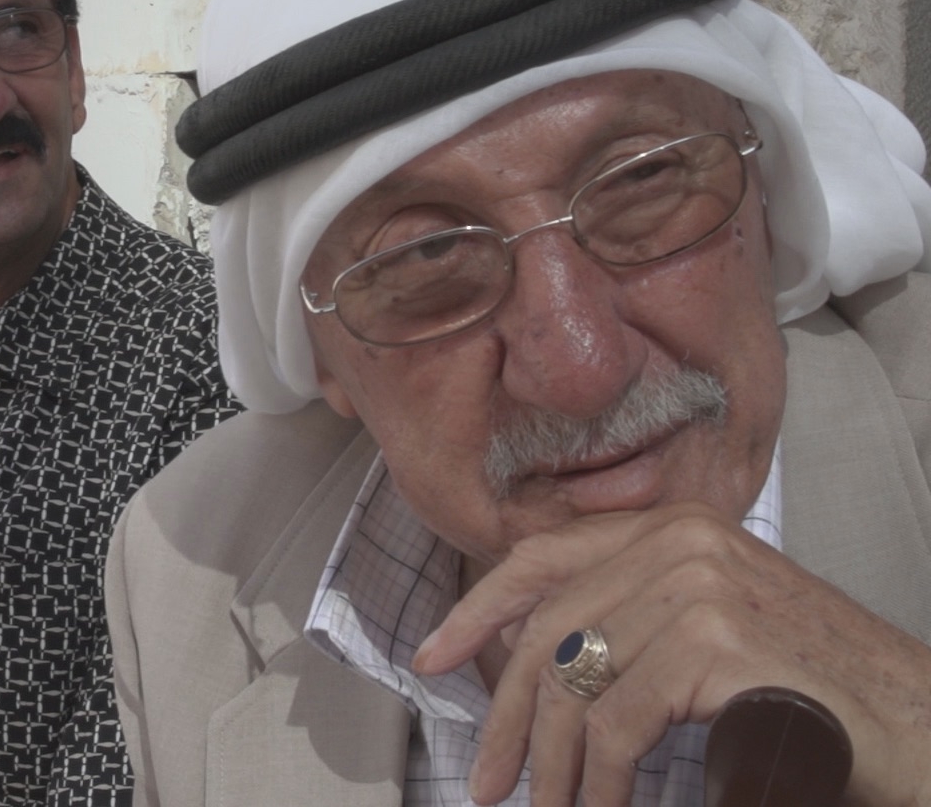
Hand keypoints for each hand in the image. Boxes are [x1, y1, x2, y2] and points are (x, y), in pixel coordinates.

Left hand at [411, 503, 930, 806]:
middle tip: (488, 782)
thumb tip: (531, 660)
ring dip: (553, 765)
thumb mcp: (714, 633)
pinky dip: (598, 782)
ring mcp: (700, 586)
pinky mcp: (717, 643)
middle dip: (508, 715)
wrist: (924, 726)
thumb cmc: (818, 693)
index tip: (429, 658)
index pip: (543, 559)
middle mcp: (682, 541)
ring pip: (573, 684)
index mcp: (675, 529)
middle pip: (546, 629)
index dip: (477, 611)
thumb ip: (633, 621)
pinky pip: (616, 724)